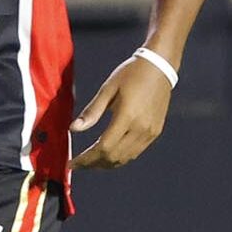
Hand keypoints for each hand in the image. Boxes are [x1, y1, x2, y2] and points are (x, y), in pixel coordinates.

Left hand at [69, 54, 174, 170]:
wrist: (159, 67)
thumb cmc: (131, 74)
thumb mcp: (107, 89)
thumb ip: (92, 111)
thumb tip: (73, 128)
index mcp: (127, 116)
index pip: (103, 148)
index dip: (86, 159)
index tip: (72, 163)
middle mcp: (141, 128)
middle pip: (113, 157)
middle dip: (93, 164)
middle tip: (79, 164)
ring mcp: (150, 133)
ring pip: (124, 158)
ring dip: (106, 163)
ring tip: (90, 161)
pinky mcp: (154, 132)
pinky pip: (134, 152)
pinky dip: (119, 157)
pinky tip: (108, 154)